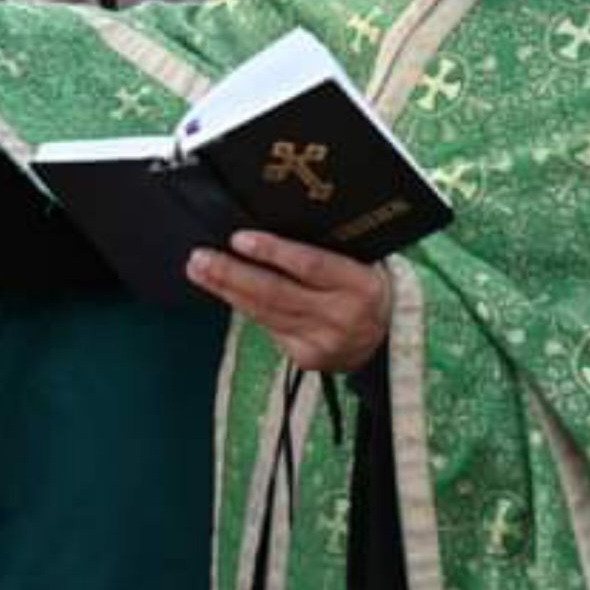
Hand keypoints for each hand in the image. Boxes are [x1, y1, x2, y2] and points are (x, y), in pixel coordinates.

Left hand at [188, 230, 390, 369]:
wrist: (389, 337)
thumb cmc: (366, 287)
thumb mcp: (361, 262)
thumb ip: (326, 251)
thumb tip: (268, 230)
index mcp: (362, 285)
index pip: (312, 266)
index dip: (274, 252)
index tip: (240, 239)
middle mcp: (343, 317)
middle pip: (278, 293)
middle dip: (233, 274)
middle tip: (201, 258)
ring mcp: (324, 342)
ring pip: (266, 313)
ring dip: (228, 290)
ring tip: (200, 270)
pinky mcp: (308, 359)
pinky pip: (269, 328)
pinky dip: (245, 308)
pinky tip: (226, 292)